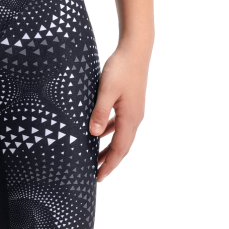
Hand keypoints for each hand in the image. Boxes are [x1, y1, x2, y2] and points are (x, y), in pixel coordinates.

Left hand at [88, 47, 147, 183]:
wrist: (135, 49)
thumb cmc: (120, 67)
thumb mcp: (106, 89)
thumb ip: (100, 112)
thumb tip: (93, 134)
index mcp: (130, 118)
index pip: (119, 150)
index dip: (109, 165)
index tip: (98, 178)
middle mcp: (135, 118)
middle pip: (122, 146)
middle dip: (109, 161)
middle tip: (95, 174)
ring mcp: (134, 110)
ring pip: (121, 136)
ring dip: (109, 147)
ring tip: (95, 157)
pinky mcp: (131, 102)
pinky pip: (120, 124)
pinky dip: (111, 132)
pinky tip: (100, 132)